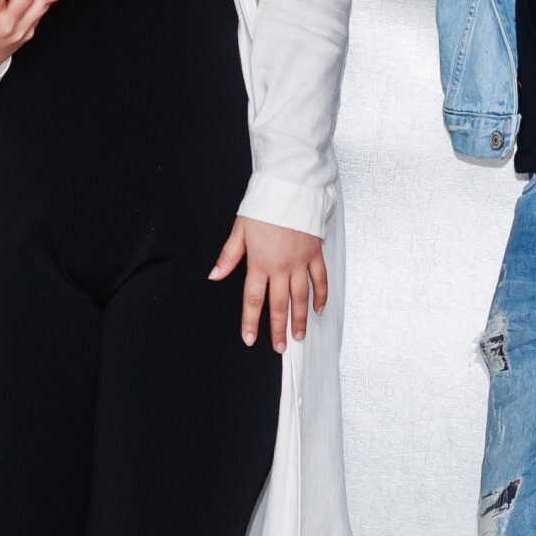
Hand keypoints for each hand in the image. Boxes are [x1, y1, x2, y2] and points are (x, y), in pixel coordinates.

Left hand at [210, 216, 327, 352]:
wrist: (289, 189)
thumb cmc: (263, 208)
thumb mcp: (239, 231)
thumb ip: (228, 256)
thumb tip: (214, 275)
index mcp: (259, 263)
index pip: (253, 299)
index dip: (250, 322)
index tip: (250, 340)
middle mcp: (280, 267)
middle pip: (279, 305)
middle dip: (278, 329)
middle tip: (280, 347)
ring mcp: (300, 262)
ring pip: (300, 297)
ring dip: (300, 318)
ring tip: (299, 335)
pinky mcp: (314, 254)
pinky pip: (319, 279)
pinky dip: (321, 295)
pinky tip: (319, 308)